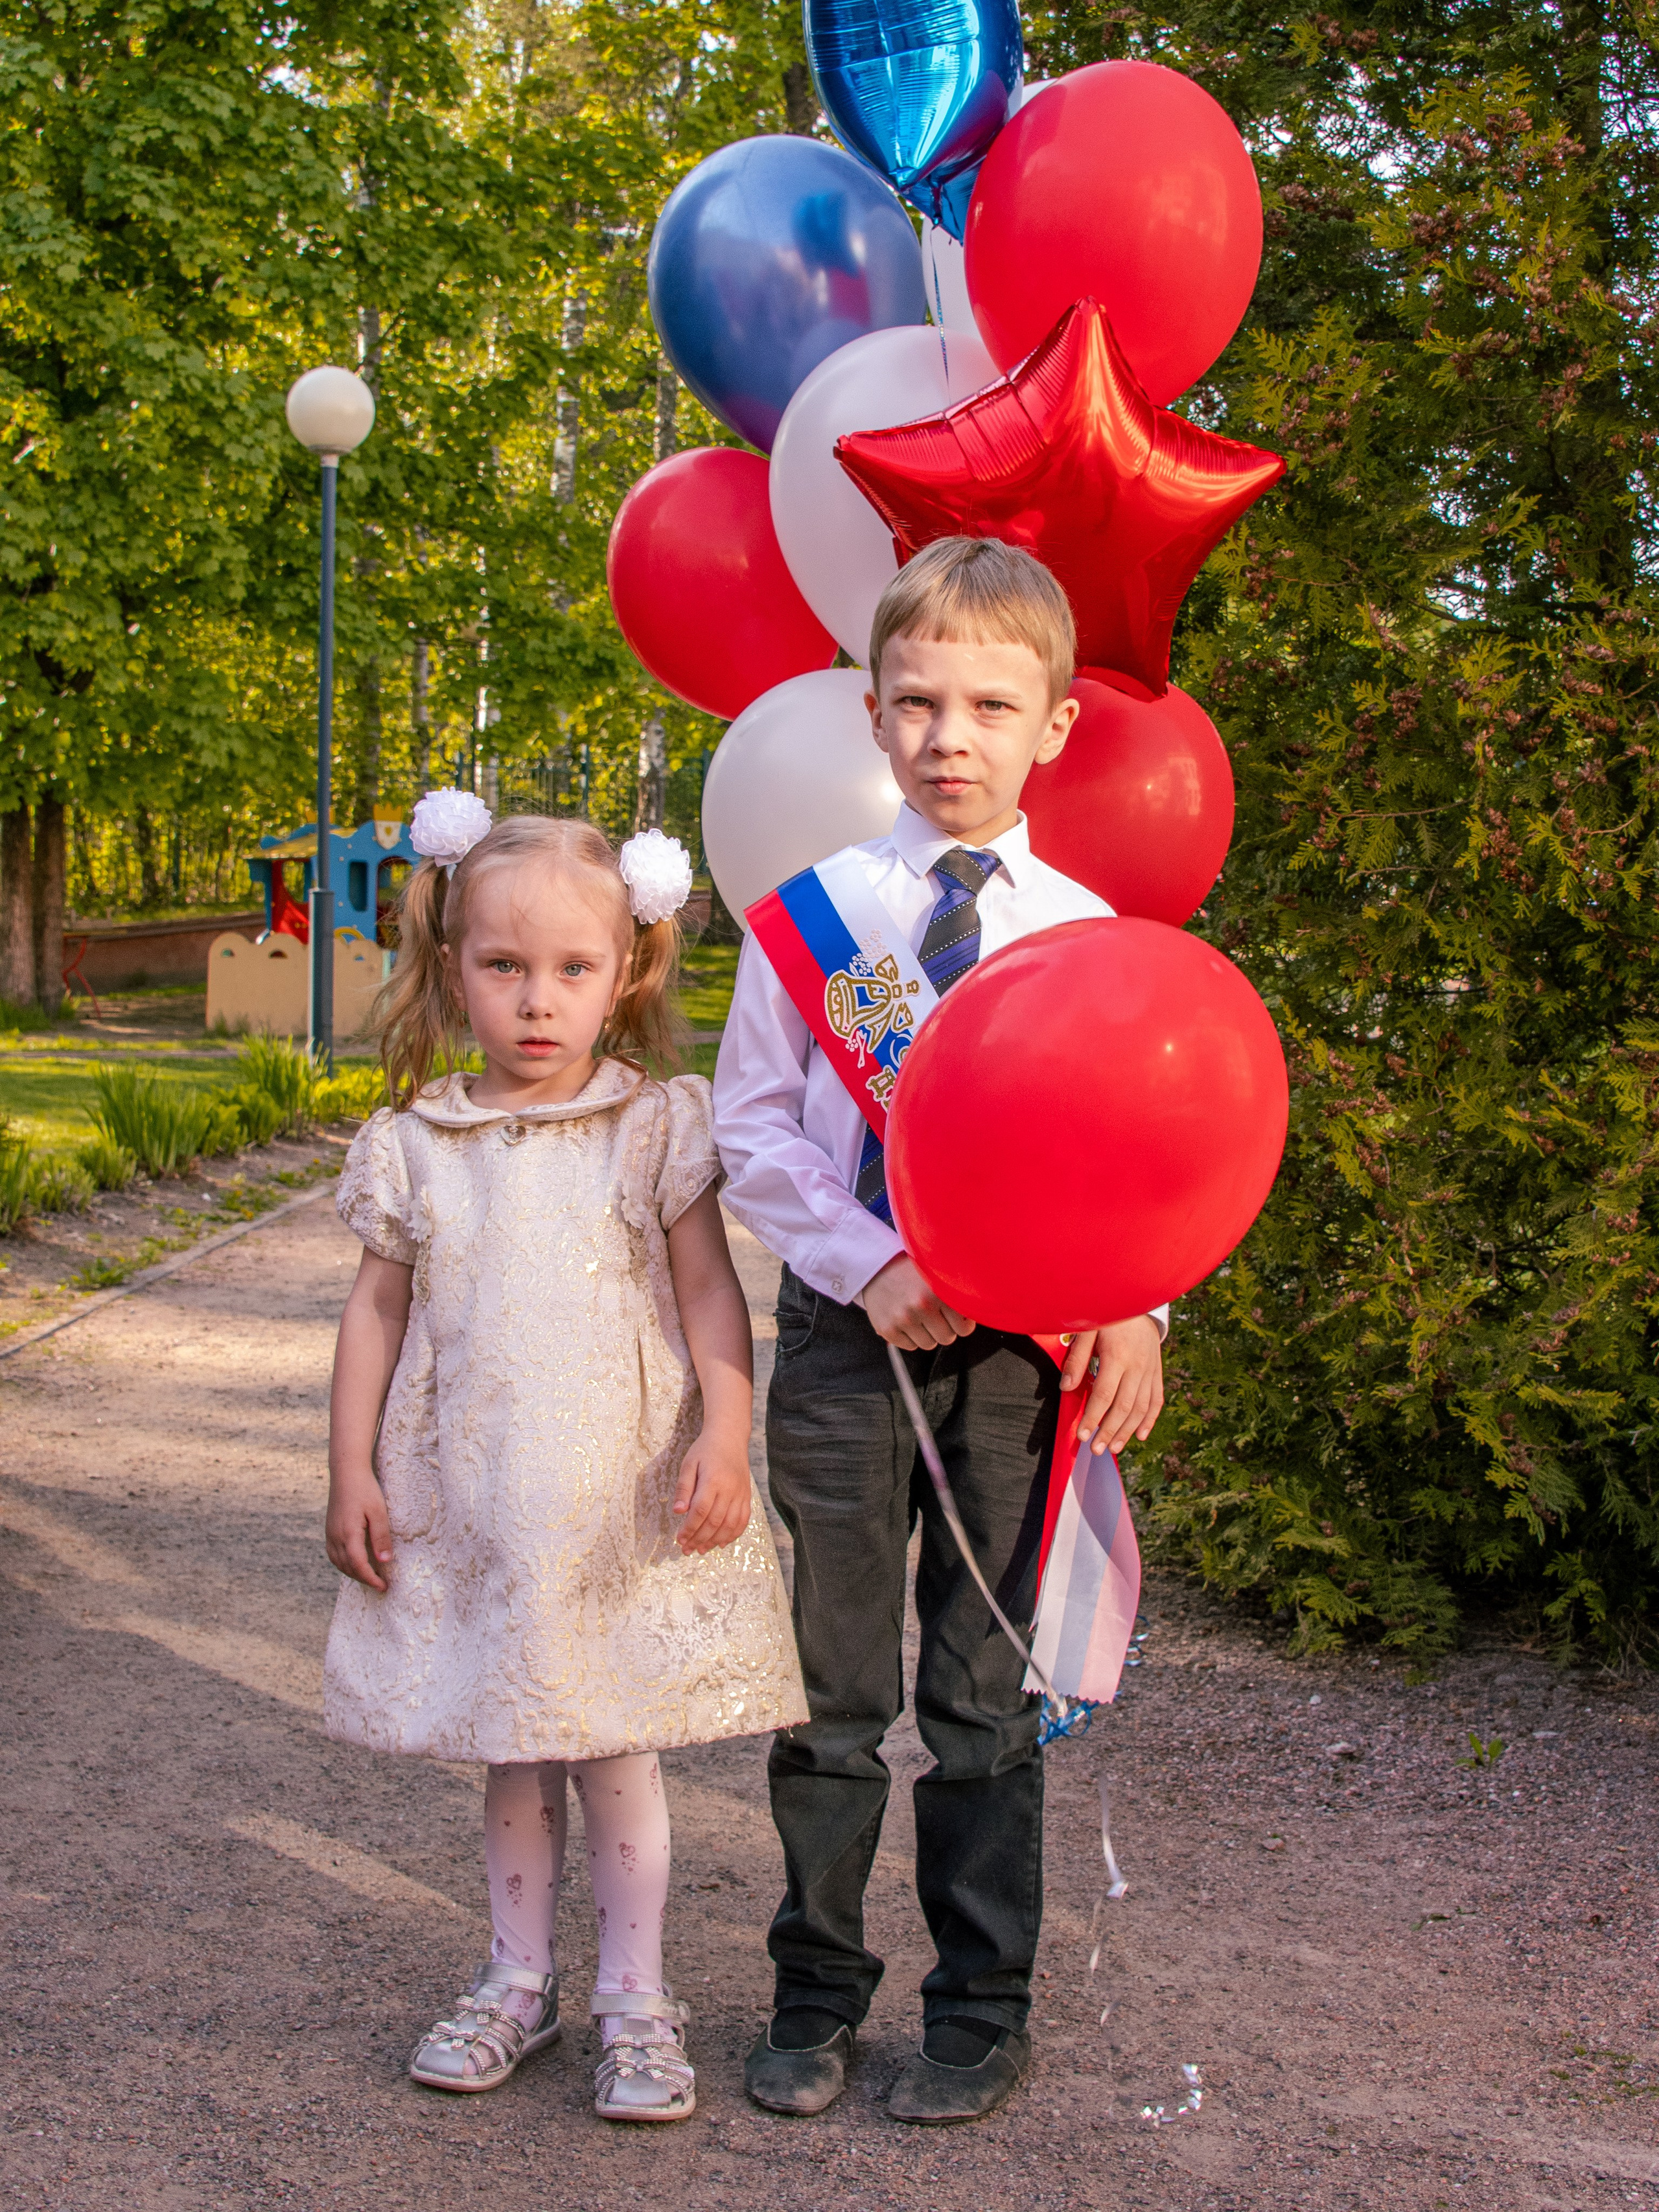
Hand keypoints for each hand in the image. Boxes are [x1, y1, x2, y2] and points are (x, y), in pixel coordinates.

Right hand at [326, 1464, 392, 1590]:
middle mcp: (336, 1537)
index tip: (383, 1587)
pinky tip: (354, 1563)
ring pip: (339, 1563)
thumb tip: (384, 1561)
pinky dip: (344, 1564)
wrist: (346, 1472)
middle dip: (364, 1579)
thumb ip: (381, 1537)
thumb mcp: (378, 1512)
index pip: (358, 1565)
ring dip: (353, 1573)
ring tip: (369, 1576)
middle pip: (348, 1567)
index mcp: (348, 1533)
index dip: (371, 1579)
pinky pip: (333, 1555)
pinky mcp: (329, 1530)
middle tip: (380, 1584)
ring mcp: (330, 1534)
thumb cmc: (365, 1489)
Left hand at [672, 1431, 752, 1553]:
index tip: (679, 1539)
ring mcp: (741, 1493)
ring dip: (715, 1541)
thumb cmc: (705, 1449)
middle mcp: (730, 1489)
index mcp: (713, 1480)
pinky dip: (733, 1534)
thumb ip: (683, 1488)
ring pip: (730, 1525)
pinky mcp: (747, 1496)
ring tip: (701, 1550)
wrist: (730, 1437)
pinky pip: (743, 1520)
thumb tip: (677, 1511)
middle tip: (686, 1549)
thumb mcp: (688, 1464)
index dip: (689, 1528)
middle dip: (699, 1539)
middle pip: (715, 1521)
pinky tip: (721, 1543)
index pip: (700, 1511)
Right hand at [862, 1254, 976, 1351]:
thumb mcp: (936, 1272)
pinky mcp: (887, 1329)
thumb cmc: (910, 1271)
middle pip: (947, 1339)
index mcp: (938, 1291)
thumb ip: (957, 1289)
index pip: (965, 1328)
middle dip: (944, 1328)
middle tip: (935, 1314)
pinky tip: (906, 1319)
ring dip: (927, 1333)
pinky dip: (909, 1336)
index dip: (962, 1323)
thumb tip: (982, 1309)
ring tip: (919, 1315)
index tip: (956, 1316)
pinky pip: (910, 1347)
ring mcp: (902, 1319)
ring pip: (929, 1345)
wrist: (875, 1267)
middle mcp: (920, 1306)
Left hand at [1059, 1316, 1163, 1456]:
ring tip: (1113, 1448)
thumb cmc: (1107, 1315)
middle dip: (1109, 1431)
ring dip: (1128, 1431)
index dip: (1093, 1417)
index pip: (1104, 1395)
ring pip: (1141, 1407)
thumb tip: (1066, 1388)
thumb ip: (1076, 1359)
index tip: (1082, 1436)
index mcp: (1117, 1355)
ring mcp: (1150, 1370)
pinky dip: (1150, 1420)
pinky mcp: (1157, 1372)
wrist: (1138, 1301)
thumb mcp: (1086, 1329)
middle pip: (1124, 1406)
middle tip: (1096, 1450)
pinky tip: (1141, 1436)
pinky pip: (1157, 1400)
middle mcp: (1137, 1365)